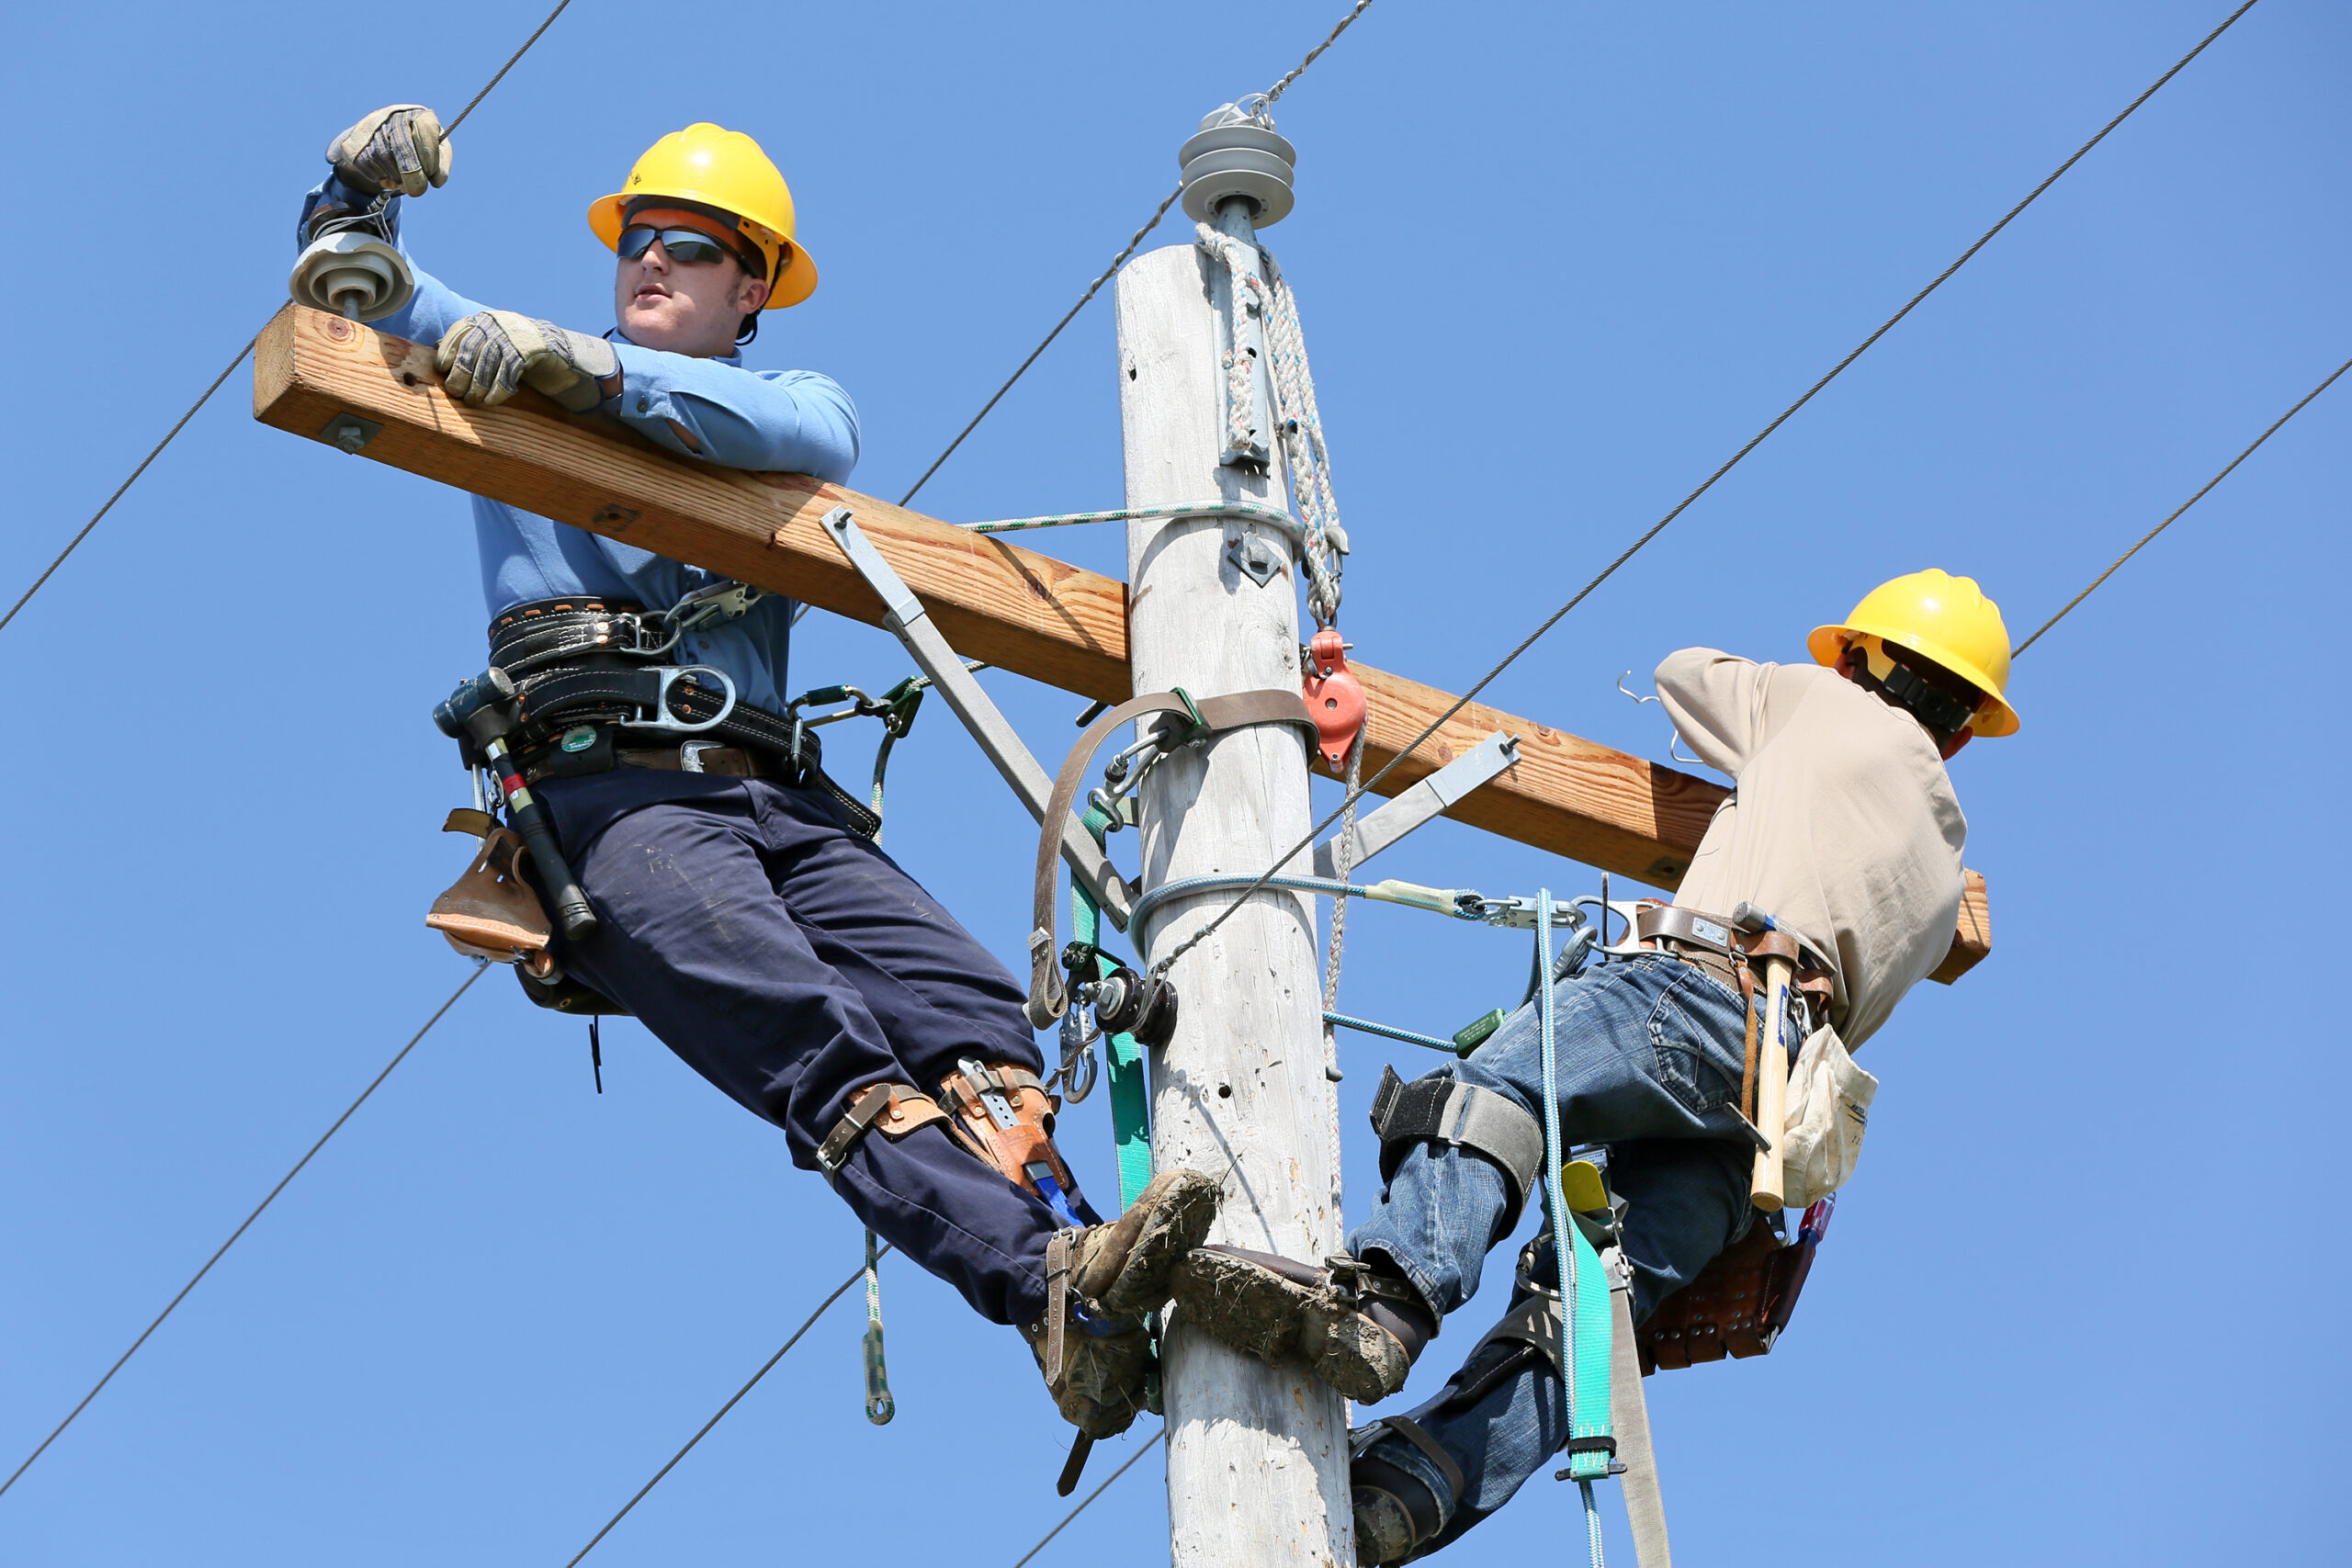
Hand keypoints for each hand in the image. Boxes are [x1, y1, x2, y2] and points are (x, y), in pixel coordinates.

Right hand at [325, 105, 453, 196]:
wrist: (382, 139)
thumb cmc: (418, 148)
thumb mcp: (436, 153)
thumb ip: (441, 166)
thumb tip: (436, 181)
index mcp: (418, 115)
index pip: (425, 131)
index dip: (429, 156)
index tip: (431, 173)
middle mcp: (394, 116)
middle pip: (403, 149)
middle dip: (413, 176)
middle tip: (417, 191)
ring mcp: (371, 128)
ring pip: (386, 161)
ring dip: (397, 179)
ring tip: (401, 179)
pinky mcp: (354, 143)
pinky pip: (369, 168)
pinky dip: (381, 178)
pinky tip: (386, 173)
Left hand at [437, 311, 621, 412]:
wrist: (557, 349)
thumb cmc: (517, 351)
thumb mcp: (493, 342)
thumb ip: (471, 345)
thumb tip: (438, 357)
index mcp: (486, 320)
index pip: (459, 334)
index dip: (448, 353)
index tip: (443, 370)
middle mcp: (498, 324)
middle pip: (471, 351)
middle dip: (460, 374)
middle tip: (455, 392)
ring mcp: (514, 336)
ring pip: (487, 364)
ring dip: (477, 387)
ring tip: (473, 401)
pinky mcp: (529, 350)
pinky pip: (508, 374)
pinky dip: (497, 390)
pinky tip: (492, 401)